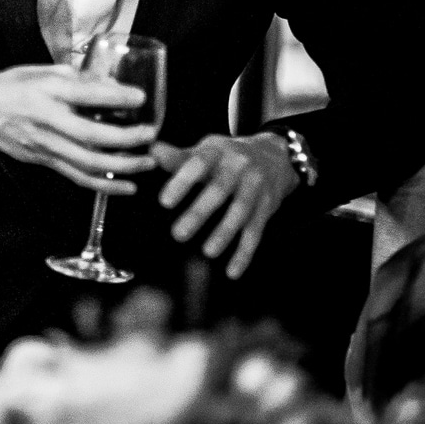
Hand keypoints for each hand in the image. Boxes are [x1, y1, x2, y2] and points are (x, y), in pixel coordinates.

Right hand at [0, 66, 156, 194]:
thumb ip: (76, 78)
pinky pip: (77, 176)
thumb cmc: (9, 87)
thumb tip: (111, 83)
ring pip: (87, 163)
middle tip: (150, 135)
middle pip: (91, 137)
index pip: (85, 95)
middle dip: (126, 139)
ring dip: (122, 167)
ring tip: (146, 163)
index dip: (116, 96)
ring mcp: (44, 146)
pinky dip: (104, 184)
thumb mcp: (41, 71)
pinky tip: (126, 186)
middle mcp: (45, 121)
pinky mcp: (44, 161)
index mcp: (44, 92)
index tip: (141, 97)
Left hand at [153, 134, 298, 279]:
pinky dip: (244, 253)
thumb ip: (177, 157)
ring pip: (240, 212)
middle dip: (199, 213)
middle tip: (177, 234)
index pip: (198, 164)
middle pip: (219, 190)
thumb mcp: (204, 151)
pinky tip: (232, 272)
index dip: (182, 182)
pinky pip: (256, 232)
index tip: (163, 202)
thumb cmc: (225, 157)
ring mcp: (255, 187)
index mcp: (217, 151)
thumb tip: (150, 153)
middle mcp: (239, 167)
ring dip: (224, 233)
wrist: (274, 156)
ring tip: (206, 252)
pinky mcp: (267, 207)